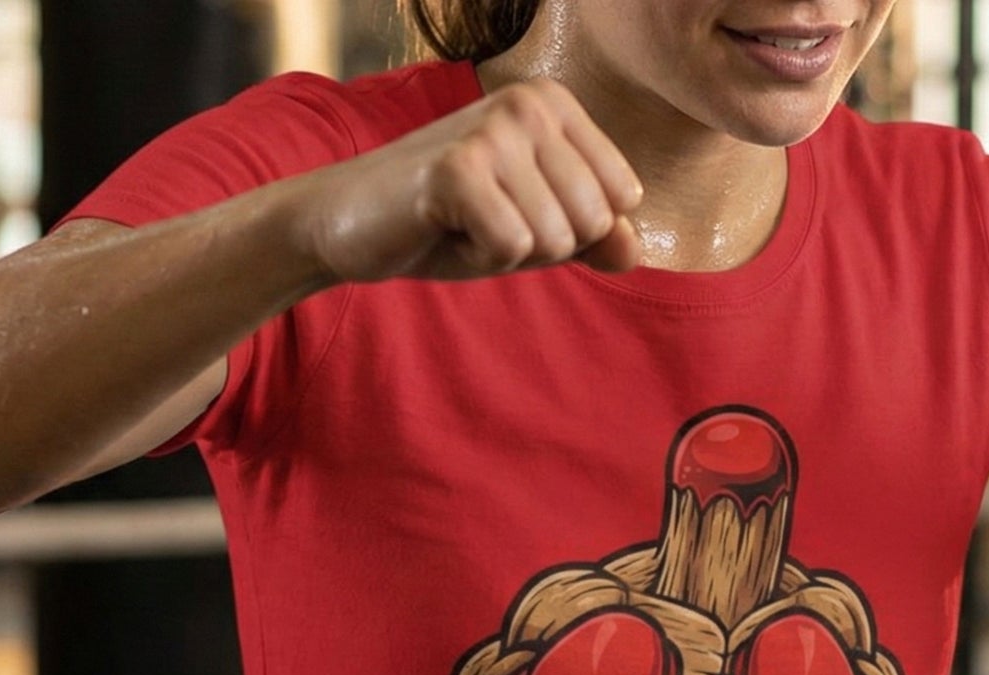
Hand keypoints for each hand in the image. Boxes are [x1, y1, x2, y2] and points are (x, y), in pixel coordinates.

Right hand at [299, 78, 642, 283]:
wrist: (356, 222)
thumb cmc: (451, 221)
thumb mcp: (535, 227)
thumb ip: (592, 237)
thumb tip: (633, 249)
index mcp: (554, 105)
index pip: (621, 200)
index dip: (572, 229)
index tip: (517, 209)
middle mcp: (529, 104)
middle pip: (591, 222)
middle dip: (541, 244)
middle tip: (485, 219)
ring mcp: (493, 131)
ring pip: (554, 240)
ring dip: (506, 251)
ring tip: (463, 222)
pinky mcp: (458, 169)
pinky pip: (513, 247)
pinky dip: (480, 257)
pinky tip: (445, 230)